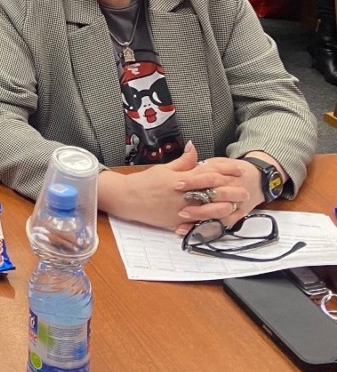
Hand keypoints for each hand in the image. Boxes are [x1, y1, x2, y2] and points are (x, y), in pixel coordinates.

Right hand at [102, 142, 244, 230]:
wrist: (128, 199)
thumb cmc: (144, 182)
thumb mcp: (164, 168)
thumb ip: (183, 161)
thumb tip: (194, 148)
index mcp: (182, 179)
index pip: (209, 173)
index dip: (226, 171)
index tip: (238, 170)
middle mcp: (184, 195)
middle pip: (214, 193)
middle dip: (231, 191)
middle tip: (245, 190)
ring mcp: (182, 210)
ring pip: (210, 210)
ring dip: (225, 207)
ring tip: (237, 206)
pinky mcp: (178, 221)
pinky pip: (198, 223)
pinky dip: (209, 222)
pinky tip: (219, 220)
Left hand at [173, 156, 265, 234]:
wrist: (258, 179)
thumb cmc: (233, 171)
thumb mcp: (219, 162)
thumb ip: (203, 161)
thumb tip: (189, 148)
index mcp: (226, 175)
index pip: (210, 177)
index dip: (194, 181)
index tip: (177, 184)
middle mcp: (233, 190)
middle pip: (216, 197)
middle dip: (197, 203)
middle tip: (180, 207)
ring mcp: (236, 204)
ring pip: (220, 213)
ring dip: (201, 218)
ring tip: (183, 219)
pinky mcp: (237, 215)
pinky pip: (222, 224)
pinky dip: (206, 229)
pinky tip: (190, 230)